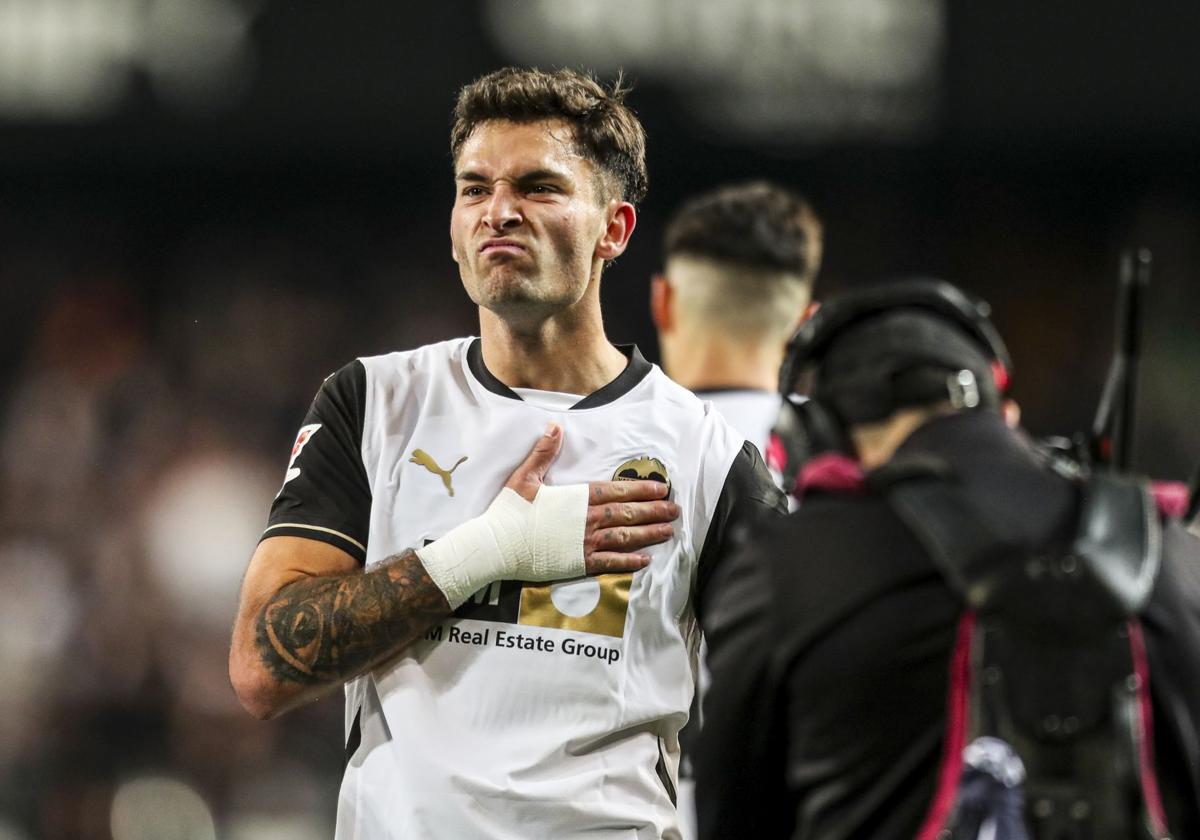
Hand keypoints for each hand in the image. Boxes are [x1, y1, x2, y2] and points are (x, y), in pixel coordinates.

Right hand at [505, 423, 678, 574]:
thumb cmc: (509, 511)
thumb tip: (555, 426)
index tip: (662, 488)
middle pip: (629, 514)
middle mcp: (587, 520)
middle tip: (675, 509)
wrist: (496, 546)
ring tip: (668, 530)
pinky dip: (630, 562)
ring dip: (650, 533)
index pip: (618, 490)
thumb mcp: (524, 476)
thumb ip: (544, 452)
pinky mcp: (579, 564)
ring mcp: (585, 543)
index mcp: (578, 497)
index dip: (642, 489)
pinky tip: (645, 560)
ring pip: (627, 538)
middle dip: (655, 510)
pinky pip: (611, 563)